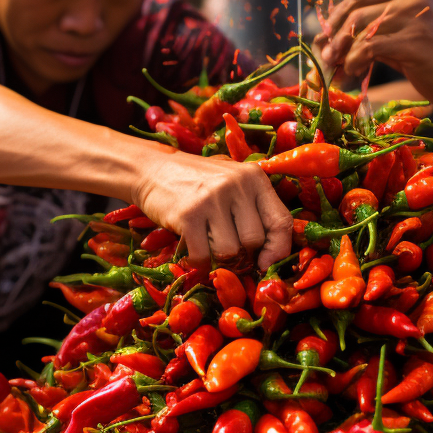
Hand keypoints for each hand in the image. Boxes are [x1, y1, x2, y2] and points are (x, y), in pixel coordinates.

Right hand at [132, 148, 291, 270]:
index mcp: (254, 177)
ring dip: (218, 257)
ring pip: (230, 252)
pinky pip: (203, 256)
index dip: (278, 250)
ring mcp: (212, 199)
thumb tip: (273, 255)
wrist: (150, 169)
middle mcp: (237, 185)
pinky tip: (192, 250)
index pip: (281, 222)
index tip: (267, 263)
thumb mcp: (232, 183)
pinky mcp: (188, 215)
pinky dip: (198, 262)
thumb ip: (255, 209)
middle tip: (226, 248)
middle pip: (254, 241)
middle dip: (242, 253)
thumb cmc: (198, 183)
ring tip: (207, 243)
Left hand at [314, 0, 432, 115]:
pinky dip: (355, 62)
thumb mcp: (396, 33)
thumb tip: (324, 37)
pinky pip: (370, 48)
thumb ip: (369, 28)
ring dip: (344, 53)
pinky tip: (355, 72)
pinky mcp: (415, 41)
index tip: (326, 34)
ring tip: (341, 68)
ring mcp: (416, 16)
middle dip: (336, 35)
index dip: (339, 13)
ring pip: (362, 30)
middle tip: (327, 56)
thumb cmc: (425, 57)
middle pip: (358, 9)